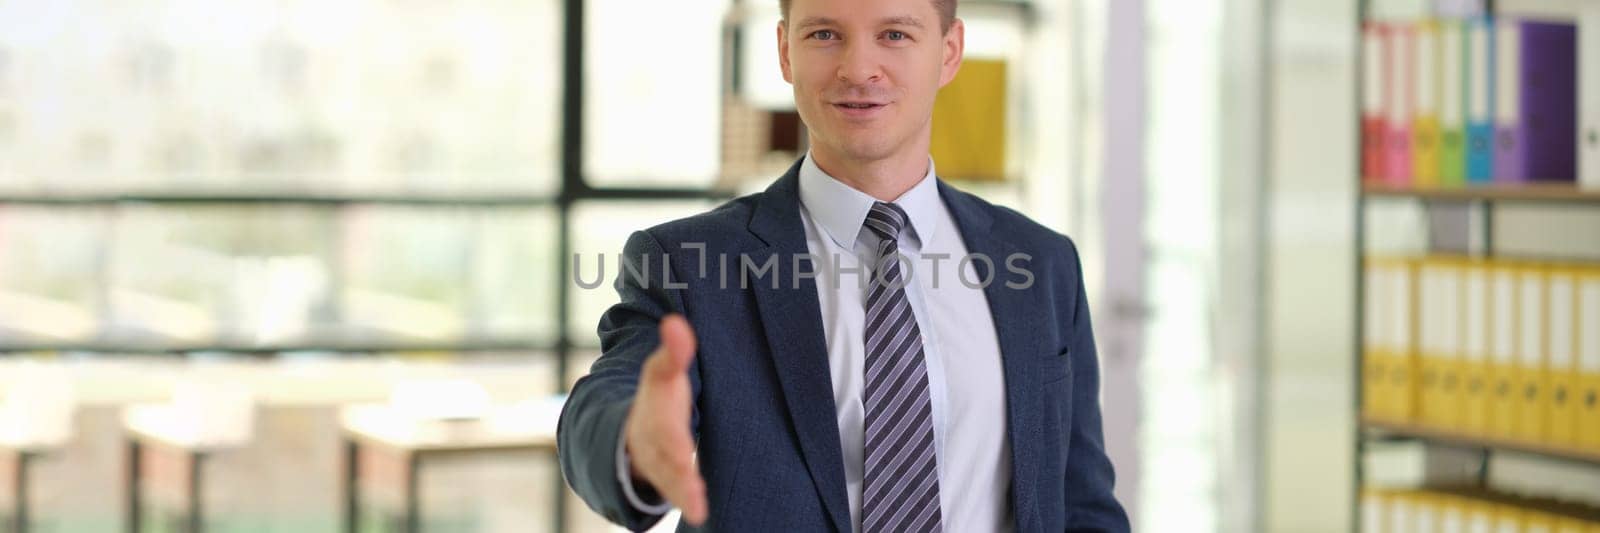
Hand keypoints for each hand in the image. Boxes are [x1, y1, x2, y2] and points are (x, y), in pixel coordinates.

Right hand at [622, 314, 707, 524]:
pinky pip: (676, 493)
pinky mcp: (670, 482)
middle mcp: (652, 443)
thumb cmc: (658, 401)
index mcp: (653, 415)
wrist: (633, 434)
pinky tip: (698, 513)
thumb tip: (676, 323)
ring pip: (669, 480)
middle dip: (675, 467)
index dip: (671, 437)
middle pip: (664, 456)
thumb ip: (674, 353)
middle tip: (689, 480)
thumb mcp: (662, 375)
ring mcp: (659, 465)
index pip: (663, 425)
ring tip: (696, 508)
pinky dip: (686, 502)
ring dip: (682, 492)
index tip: (683, 451)